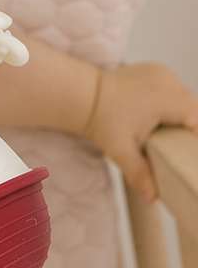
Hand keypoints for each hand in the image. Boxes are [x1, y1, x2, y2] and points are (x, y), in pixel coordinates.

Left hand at [84, 62, 197, 202]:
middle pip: (192, 107)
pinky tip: (159, 113)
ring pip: (183, 95)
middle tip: (179, 144)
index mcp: (167, 99)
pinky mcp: (153, 69)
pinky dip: (170, 98)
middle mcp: (168, 81)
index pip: (197, 119)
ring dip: (180, 111)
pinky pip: (171, 86)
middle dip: (188, 125)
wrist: (80, 95)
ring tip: (168, 130)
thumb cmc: (100, 120)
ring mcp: (160, 72)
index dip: (195, 136)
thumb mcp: (120, 150)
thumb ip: (139, 173)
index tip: (188, 151)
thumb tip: (152, 198)